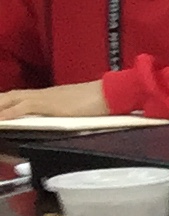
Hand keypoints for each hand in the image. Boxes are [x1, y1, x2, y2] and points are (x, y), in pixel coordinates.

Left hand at [0, 81, 115, 119]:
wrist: (111, 93)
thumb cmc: (102, 101)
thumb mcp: (79, 109)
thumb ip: (68, 113)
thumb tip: (67, 120)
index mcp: (50, 94)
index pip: (20, 96)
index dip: (6, 101)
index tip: (0, 107)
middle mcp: (43, 94)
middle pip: (10, 95)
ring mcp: (45, 97)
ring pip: (11, 99)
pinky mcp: (48, 104)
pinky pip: (22, 108)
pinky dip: (8, 113)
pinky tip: (0, 121)